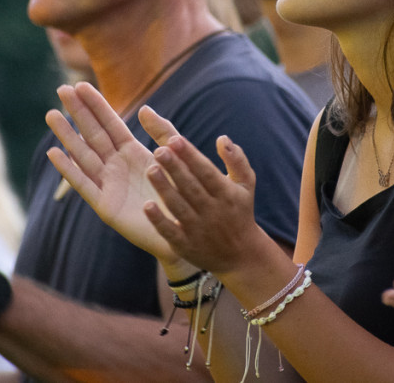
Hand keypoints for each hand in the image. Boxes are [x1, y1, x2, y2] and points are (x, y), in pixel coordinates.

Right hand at [46, 82, 183, 264]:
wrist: (184, 231)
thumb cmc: (181, 195)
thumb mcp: (176, 158)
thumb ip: (163, 133)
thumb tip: (144, 108)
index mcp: (133, 153)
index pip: (111, 123)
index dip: (96, 105)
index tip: (80, 85)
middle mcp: (117, 166)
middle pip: (93, 134)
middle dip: (78, 112)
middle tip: (61, 89)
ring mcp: (109, 185)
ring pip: (84, 154)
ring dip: (67, 135)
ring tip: (52, 114)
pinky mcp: (105, 206)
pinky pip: (84, 184)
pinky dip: (69, 169)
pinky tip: (55, 152)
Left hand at [145, 133, 271, 276]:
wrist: (241, 256)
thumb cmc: (240, 211)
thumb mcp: (246, 185)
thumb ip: (236, 160)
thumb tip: (222, 138)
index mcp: (226, 193)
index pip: (206, 171)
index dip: (190, 156)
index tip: (175, 140)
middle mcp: (213, 211)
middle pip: (191, 187)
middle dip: (175, 168)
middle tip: (159, 150)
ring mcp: (198, 229)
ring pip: (179, 207)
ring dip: (164, 189)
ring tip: (150, 169)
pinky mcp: (186, 246)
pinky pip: (170, 232)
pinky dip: (159, 220)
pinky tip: (147, 206)